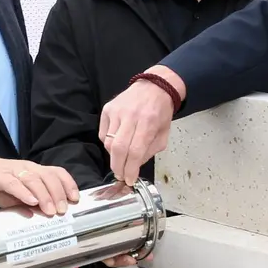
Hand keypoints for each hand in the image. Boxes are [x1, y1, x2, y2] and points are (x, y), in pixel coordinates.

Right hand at [0, 152, 77, 216]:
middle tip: (63, 210)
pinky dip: (24, 193)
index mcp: (34, 170)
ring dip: (44, 196)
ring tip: (50, 210)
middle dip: (58, 194)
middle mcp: (27, 168)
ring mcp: (13, 171)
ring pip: (34, 180)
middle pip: (48, 176)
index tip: (75, 199)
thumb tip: (39, 215)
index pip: (56, 172)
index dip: (68, 184)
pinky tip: (31, 202)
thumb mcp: (15, 195)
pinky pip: (14, 183)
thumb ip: (27, 203)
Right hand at [97, 66, 182, 183]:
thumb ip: (150, 151)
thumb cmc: (161, 112)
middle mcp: (130, 116)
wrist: (154, 87)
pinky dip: (109, 144)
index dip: (131, 169)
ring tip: (121, 159)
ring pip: (109, 143)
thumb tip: (135, 166)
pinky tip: (117, 143)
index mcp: (148, 122)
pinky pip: (103, 134)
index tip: (130, 180)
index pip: (136, 151)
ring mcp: (116, 111)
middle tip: (121, 176)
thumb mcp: (164, 134)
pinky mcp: (107, 109)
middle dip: (118, 167)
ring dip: (114, 157)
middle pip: (118, 148)